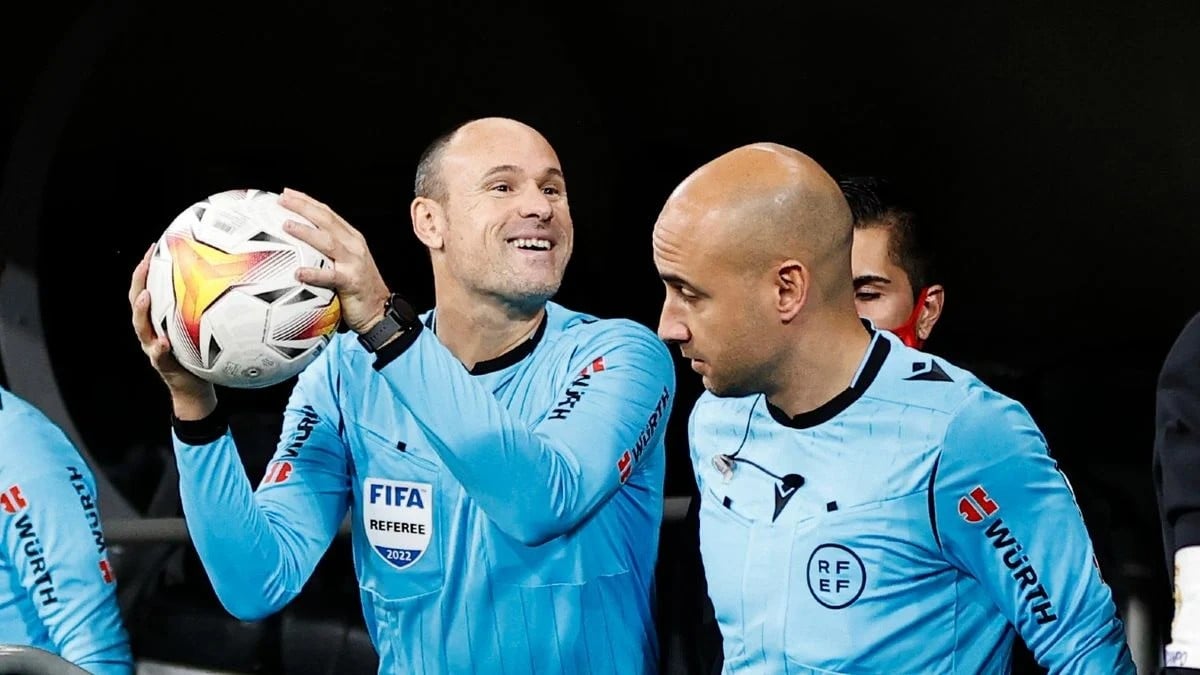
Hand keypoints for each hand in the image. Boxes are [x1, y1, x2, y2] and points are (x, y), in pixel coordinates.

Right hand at [128, 242, 215, 419]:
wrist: (196, 388)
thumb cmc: (205, 354)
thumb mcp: (206, 328)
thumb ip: (211, 308)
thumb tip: (235, 281)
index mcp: (162, 318)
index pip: (150, 287)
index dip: (148, 267)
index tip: (155, 246)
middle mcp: (153, 330)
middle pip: (138, 302)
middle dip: (139, 281)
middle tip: (145, 263)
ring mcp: (153, 347)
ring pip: (141, 327)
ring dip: (142, 311)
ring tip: (147, 296)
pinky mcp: (162, 365)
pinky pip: (158, 356)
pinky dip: (159, 348)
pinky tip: (164, 342)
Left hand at [278, 188, 390, 333]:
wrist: (379, 310)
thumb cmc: (358, 288)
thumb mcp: (345, 262)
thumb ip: (326, 252)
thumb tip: (297, 246)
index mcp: (351, 238)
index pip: (327, 214)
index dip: (307, 202)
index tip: (287, 194)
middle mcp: (353, 246)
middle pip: (327, 220)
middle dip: (304, 207)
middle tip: (282, 199)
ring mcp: (354, 263)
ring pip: (328, 242)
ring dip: (306, 232)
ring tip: (286, 225)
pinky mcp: (352, 282)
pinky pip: (331, 276)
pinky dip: (315, 273)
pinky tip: (298, 272)